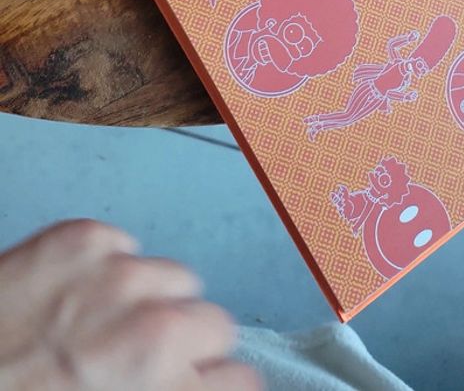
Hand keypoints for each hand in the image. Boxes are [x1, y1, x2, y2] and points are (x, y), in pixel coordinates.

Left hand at [0, 220, 259, 390]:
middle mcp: (153, 330)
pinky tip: (69, 298)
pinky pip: (125, 246)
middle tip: (137, 367)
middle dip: (185, 347)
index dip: (214, 388)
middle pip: (217, 324)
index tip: (196, 388)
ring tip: (99, 328)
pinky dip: (105, 269)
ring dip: (147, 301)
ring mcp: (116, 275)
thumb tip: (198, 388)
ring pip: (176, 277)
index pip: (244, 382)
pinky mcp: (80, 237)